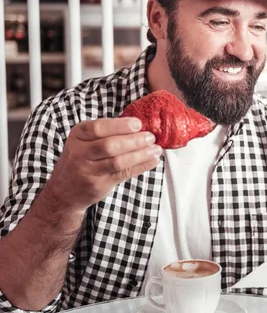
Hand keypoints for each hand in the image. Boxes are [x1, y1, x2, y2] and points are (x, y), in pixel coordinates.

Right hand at [46, 117, 161, 211]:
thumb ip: (108, 132)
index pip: (98, 128)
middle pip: (109, 145)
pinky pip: (123, 174)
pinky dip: (141, 166)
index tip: (138, 124)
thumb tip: (141, 125)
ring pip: (117, 161)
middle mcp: (79, 152)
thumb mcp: (86, 141)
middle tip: (151, 137)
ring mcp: (87, 170)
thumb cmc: (82, 158)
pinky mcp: (98, 184)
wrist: (64, 189)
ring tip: (156, 149)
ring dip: (141, 155)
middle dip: (134, 141)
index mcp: (77, 135)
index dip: (120, 126)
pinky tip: (152, 161)